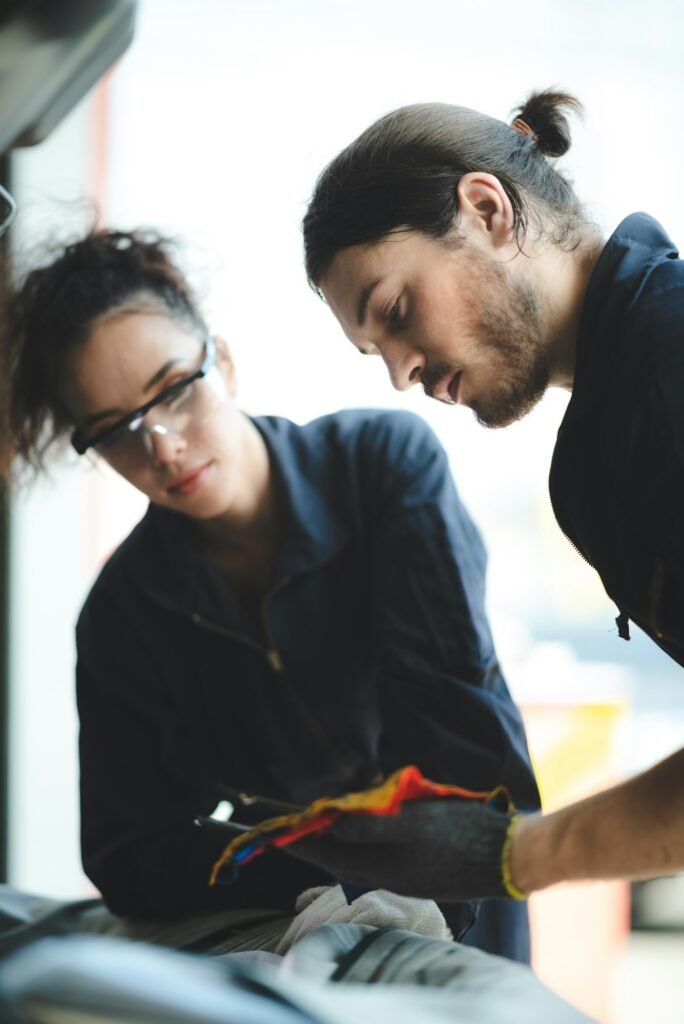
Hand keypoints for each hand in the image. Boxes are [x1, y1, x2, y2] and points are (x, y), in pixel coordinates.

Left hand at [286, 798, 517, 902]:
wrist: (511, 855)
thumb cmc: (461, 835)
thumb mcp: (412, 823)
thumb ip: (368, 825)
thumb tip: (329, 823)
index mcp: (382, 868)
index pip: (328, 855)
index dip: (302, 840)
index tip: (278, 830)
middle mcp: (390, 876)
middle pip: (343, 856)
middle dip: (323, 836)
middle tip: (307, 815)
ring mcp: (408, 875)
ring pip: (365, 855)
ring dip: (349, 835)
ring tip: (337, 813)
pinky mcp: (424, 869)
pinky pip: (387, 854)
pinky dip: (373, 837)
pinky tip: (379, 821)